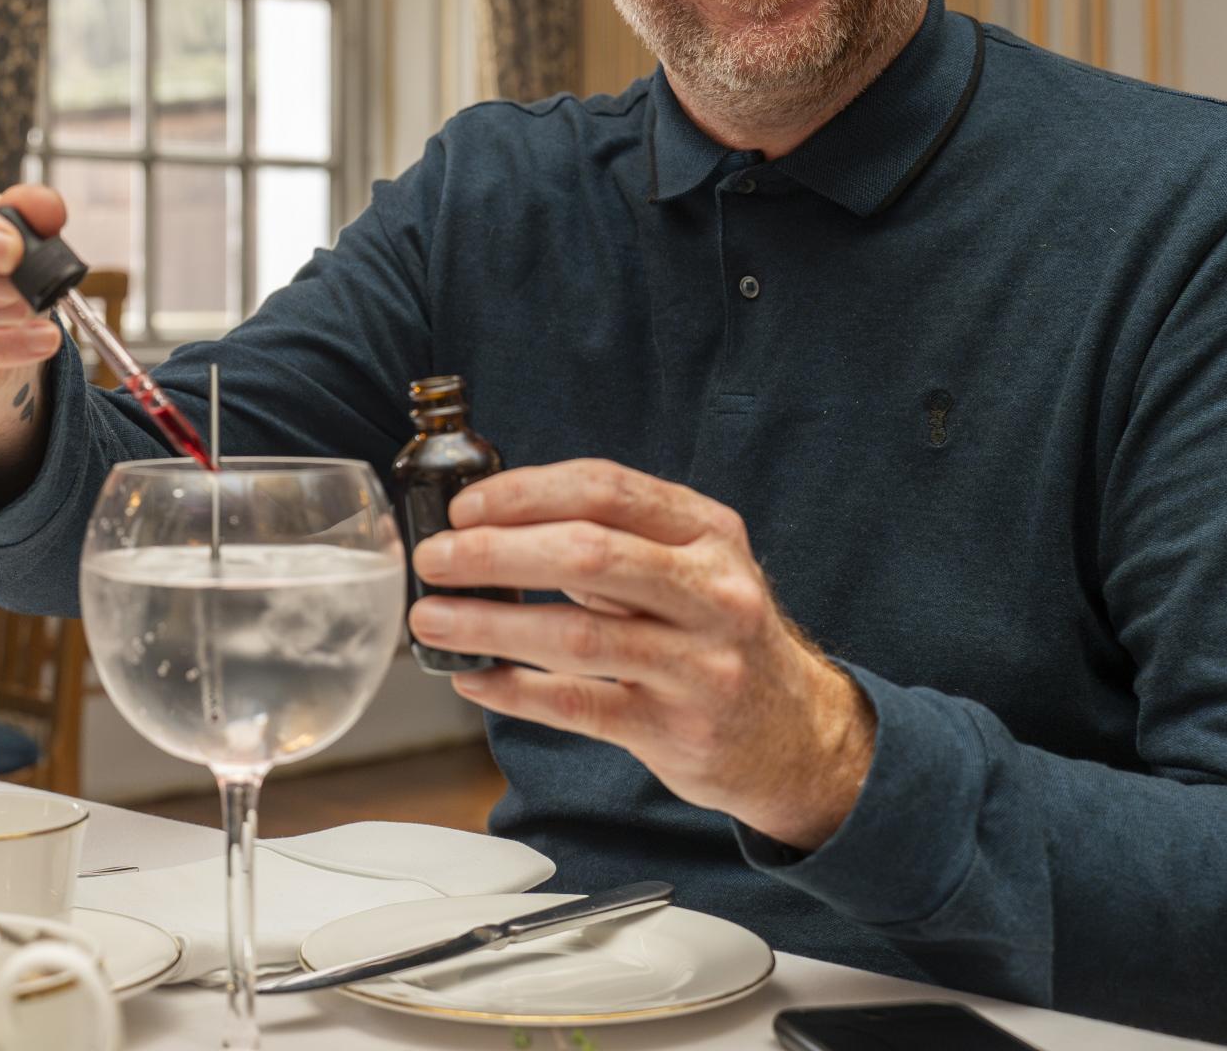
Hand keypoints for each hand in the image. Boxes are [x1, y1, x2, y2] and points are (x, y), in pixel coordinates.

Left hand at [407, 459, 874, 850]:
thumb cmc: (717, 634)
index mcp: (708, 534)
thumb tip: (492, 525)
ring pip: (576, 636)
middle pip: (587, 555)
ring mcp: (700, 666)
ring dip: (489, 624)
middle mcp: (712, 593)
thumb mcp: (690, 566)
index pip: (607, 490)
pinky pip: (579, 705)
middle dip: (494, 553)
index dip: (526, 493)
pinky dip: (515, 690)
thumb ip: (611, 540)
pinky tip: (473, 678)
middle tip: (435, 559)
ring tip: (431, 619)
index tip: (465, 507)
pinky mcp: (678, 731)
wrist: (796, 735)